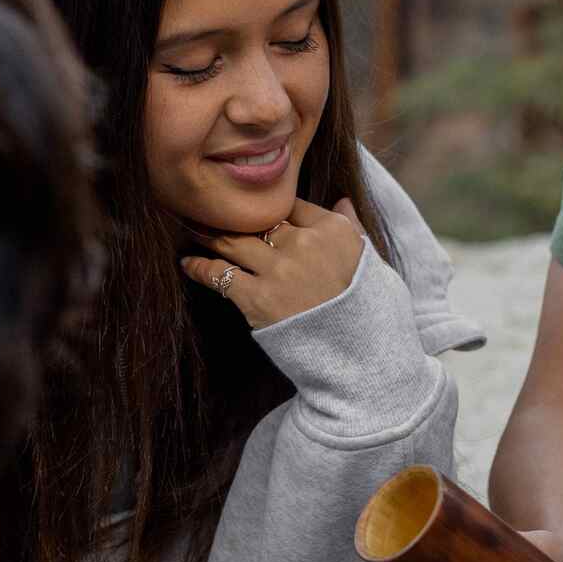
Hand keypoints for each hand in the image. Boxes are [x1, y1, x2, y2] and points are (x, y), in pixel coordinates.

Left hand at [180, 197, 364, 328]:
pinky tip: (187, 263)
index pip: (292, 206)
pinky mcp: (259, 299)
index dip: (273, 210)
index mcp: (335, 231)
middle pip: (259, 220)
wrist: (365, 362)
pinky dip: (199, 267)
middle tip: (207, 208)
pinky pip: (219, 275)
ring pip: (233, 241)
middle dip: (234, 217)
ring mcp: (280, 270)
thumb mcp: (374, 264)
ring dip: (208, 233)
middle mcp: (305, 243)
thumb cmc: (375, 315)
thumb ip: (354, 228)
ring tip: (190, 227)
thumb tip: (342, 199)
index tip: (258, 214)